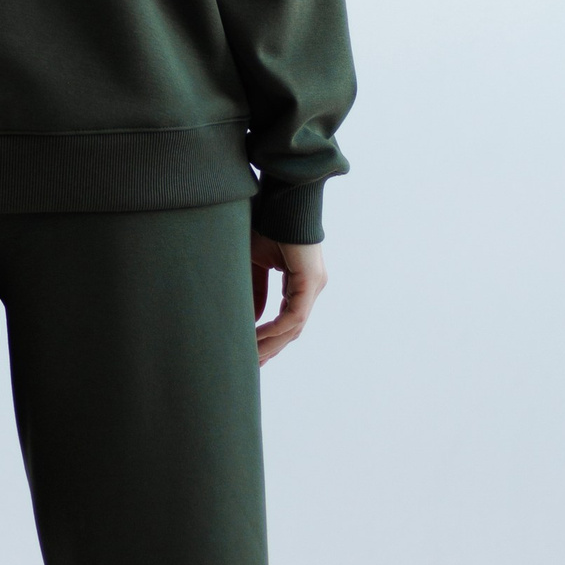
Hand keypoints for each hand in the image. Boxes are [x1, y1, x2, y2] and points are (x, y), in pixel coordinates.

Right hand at [251, 235, 325, 363]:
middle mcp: (311, 286)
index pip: (287, 319)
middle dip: (270, 348)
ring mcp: (314, 285)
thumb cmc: (267, 223)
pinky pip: (294, 316)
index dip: (269, 337)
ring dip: (271, 344)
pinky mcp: (311, 281)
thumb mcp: (255, 262)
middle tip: (250, 366)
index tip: (250, 351)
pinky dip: (275, 329)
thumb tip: (253, 317)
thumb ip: (255, 290)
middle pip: (292, 329)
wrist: (282, 199)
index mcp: (301, 282)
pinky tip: (256, 337)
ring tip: (251, 358)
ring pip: (293, 327)